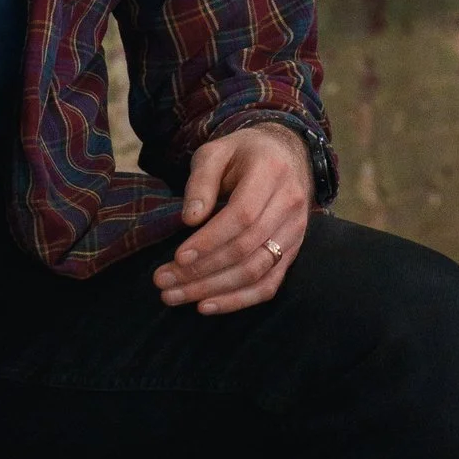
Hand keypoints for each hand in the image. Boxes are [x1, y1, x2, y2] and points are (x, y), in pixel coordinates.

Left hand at [153, 123, 313, 315]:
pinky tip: (207, 305)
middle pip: (246, 249)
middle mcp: (290, 204)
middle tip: (163, 281)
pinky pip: (269, 284)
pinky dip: (238, 300)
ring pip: (256, 271)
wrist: (285, 155)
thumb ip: (200, 181)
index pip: (242, 216)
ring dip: (214, 289)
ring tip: (175, 296)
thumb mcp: (216, 152)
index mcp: (271, 173)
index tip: (177, 256)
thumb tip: (190, 219)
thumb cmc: (242, 154)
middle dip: (202, 271)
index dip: (210, 241)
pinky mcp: (292, 252)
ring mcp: (295, 232)